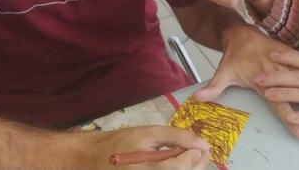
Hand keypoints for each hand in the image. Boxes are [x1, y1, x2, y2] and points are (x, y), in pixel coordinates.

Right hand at [88, 125, 209, 168]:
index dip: (196, 156)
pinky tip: (176, 165)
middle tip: (199, 153)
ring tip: (186, 159)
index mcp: (147, 168)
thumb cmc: (122, 143)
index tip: (199, 146)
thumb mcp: (148, 133)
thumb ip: (176, 137)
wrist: (96, 159)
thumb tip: (202, 144)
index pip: (181, 167)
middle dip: (196, 165)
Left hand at [193, 25, 298, 140]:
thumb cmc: (234, 57)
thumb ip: (213, 88)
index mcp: (263, 78)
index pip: (279, 103)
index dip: (291, 119)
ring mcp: (288, 62)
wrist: (243, 32)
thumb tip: (196, 99)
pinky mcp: (294, 57)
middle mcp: (278, 70)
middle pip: (297, 94)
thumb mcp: (222, 72)